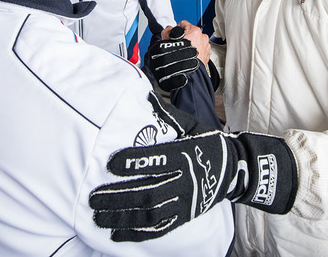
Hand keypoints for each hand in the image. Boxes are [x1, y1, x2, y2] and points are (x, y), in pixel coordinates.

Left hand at [89, 127, 296, 241]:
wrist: (233, 168)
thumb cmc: (205, 142)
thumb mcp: (191, 124)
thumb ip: (166, 115)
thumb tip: (142, 95)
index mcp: (186, 154)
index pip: (159, 160)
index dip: (135, 163)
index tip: (110, 164)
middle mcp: (186, 180)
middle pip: (150, 192)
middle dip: (120, 196)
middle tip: (94, 197)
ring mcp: (186, 201)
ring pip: (151, 213)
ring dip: (123, 216)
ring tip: (98, 215)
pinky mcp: (185, 216)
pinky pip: (160, 228)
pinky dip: (137, 233)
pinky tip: (116, 233)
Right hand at [170, 21, 209, 65]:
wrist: (186, 73)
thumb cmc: (178, 57)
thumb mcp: (166, 40)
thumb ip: (167, 32)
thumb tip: (168, 30)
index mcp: (194, 30)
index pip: (183, 24)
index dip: (176, 30)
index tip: (173, 35)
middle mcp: (203, 37)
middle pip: (191, 33)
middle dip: (185, 38)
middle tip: (178, 45)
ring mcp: (206, 47)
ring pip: (197, 42)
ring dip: (191, 46)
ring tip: (184, 53)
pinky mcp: (207, 56)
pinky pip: (200, 51)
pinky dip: (195, 53)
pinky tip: (189, 57)